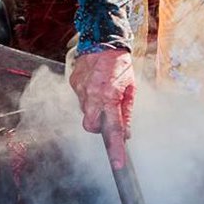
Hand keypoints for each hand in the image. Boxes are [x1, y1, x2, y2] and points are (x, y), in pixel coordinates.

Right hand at [69, 46, 134, 167]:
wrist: (103, 40)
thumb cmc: (120, 64)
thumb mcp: (130, 88)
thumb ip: (126, 113)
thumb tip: (126, 134)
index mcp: (110, 97)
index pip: (114, 130)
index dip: (116, 149)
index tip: (118, 164)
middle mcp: (92, 95)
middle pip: (91, 127)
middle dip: (99, 126)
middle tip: (108, 116)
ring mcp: (80, 90)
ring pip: (85, 113)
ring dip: (94, 110)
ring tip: (103, 94)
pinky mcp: (73, 83)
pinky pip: (80, 99)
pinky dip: (88, 98)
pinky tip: (95, 86)